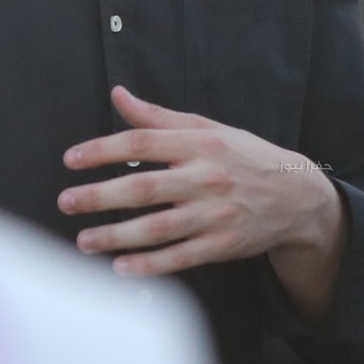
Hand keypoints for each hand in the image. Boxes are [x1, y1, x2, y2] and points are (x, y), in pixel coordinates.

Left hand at [59, 86, 345, 291]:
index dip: (103, 150)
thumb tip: (118, 95)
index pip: (142, 143)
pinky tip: (120, 267)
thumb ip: (159, 117)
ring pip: (158, 228)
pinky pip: (180, 257)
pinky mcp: (223, 245)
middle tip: (66, 201)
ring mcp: (215, 214)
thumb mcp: (208, 128)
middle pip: (144, 188)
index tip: (71, 159)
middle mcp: (206, 178)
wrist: (298, 196)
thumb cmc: (245, 157)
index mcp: (199, 144)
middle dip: (100, 196)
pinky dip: (150, 265)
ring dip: (116, 236)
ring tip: (84, 240)